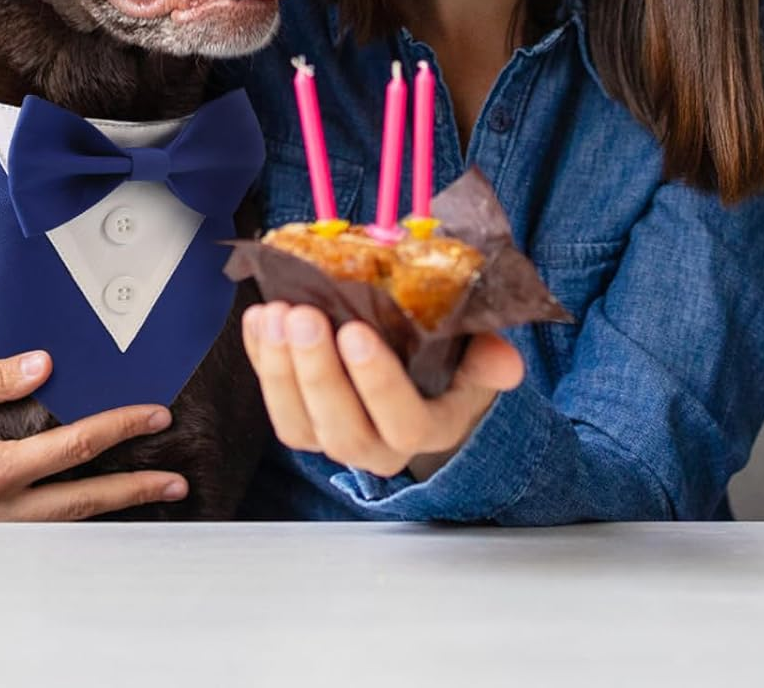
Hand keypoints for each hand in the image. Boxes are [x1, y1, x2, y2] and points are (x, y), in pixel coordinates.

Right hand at [0, 353, 186, 520]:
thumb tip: (45, 365)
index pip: (70, 449)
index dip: (118, 429)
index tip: (154, 416)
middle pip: (78, 501)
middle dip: (132, 488)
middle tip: (176, 478)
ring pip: (61, 524)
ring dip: (109, 510)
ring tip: (154, 495)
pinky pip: (36, 531)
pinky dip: (73, 521)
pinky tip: (99, 509)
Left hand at [241, 303, 523, 479]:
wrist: (420, 394)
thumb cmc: (449, 371)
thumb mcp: (477, 364)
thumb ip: (488, 360)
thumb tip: (505, 362)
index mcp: (425, 432)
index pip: (401, 419)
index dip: (376, 381)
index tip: (356, 331)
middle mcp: (376, 448)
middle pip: (340, 426)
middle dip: (316, 370)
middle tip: (303, 315)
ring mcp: (332, 438)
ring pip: (297, 423)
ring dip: (279, 368)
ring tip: (275, 314)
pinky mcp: (300, 422)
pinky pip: (273, 402)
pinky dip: (261, 360)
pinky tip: (258, 320)